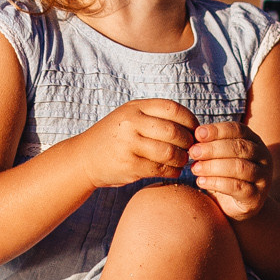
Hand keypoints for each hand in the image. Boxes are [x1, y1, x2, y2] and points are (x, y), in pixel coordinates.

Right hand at [64, 100, 197, 190]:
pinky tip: (173, 171)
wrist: (84, 159)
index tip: (195, 131)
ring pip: (169, 152)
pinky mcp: (129, 165)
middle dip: (188, 142)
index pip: (172, 109)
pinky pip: (160, 169)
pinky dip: (172, 171)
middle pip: (173, 131)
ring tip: (183, 161)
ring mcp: (129, 144)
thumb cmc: (115, 138)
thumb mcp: (130, 117)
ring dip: (182, 159)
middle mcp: (131, 123)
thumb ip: (155, 117)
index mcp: (135, 108)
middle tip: (191, 149)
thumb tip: (194, 127)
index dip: (190, 120)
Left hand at [187, 121, 269, 219]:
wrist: (239, 205)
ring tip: (195, 168)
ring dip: (213, 166)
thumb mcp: (221, 157)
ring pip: (238, 167)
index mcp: (255, 141)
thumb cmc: (227, 175)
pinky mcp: (256, 197)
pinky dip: (216, 183)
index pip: (238, 130)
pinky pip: (236, 187)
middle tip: (193, 152)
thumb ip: (212, 145)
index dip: (218, 130)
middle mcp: (263, 157)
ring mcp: (263, 177)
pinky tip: (201, 182)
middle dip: (213, 148)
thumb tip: (196, 135)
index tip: (197, 134)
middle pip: (239, 147)